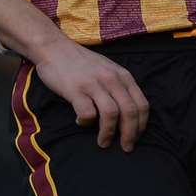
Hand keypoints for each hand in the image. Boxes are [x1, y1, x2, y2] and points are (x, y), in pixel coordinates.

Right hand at [30, 37, 149, 150]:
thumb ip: (119, 85)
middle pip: (129, 112)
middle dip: (130, 134)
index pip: (141, 104)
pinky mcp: (75, 90)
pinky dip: (85, 122)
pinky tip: (80, 122)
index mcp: (122, 75)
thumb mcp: (107, 69)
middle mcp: (111, 79)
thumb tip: (128, 113)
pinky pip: (87, 113)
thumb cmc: (80, 62)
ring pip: (111, 114)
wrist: (53, 48)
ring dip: (109, 133)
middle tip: (125, 148)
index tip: (136, 137)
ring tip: (103, 142)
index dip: (141, 125)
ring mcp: (93, 84)